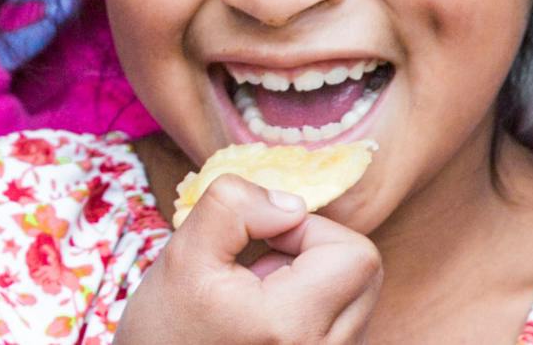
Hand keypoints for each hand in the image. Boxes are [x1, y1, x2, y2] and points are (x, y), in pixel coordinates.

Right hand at [114, 176, 378, 344]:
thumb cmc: (166, 330)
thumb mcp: (182, 255)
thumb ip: (233, 207)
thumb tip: (292, 203)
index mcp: (292, 324)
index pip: (355, 254)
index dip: (310, 229)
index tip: (262, 241)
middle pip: (365, 272)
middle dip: (317, 251)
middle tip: (262, 265)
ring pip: (357, 296)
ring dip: (316, 280)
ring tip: (261, 297)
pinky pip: (344, 322)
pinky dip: (315, 308)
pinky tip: (270, 320)